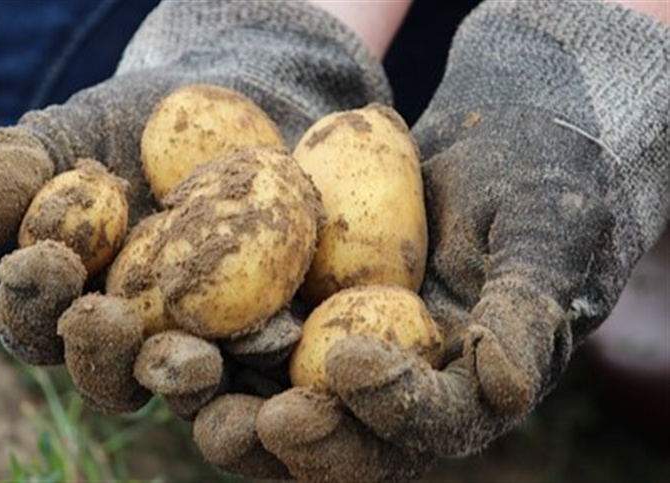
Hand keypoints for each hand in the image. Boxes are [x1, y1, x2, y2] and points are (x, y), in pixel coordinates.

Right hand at [0, 0, 389, 417]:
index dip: (32, 301)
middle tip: (111, 320)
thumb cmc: (134, 124)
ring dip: (185, 381)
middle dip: (102, 356)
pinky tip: (280, 340)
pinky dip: (268, 361)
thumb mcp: (68, 131)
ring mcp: (204, 347)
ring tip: (194, 360)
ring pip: (188, 388)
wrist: (235, 111)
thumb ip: (14, 168)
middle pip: (109, 376)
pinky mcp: (271, 338)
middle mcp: (134, 341)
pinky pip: (268, 366)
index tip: (49, 259)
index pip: (35, 323)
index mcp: (72, 304)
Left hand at [193, 1, 669, 479]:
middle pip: (342, 443)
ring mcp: (337, 359)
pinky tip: (156, 320)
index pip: (429, 423)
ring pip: (277, 408)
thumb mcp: (547, 236)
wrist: (492, 144)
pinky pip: (243, 345)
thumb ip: (528, 309)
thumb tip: (508, 389)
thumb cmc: (539, 186)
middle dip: (294, 438)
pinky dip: (203, 341)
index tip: (346, 359)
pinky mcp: (292, 320)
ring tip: (178, 376)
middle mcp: (395, 391)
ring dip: (225, 406)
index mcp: (464, 389)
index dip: (389, 406)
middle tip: (245, 420)